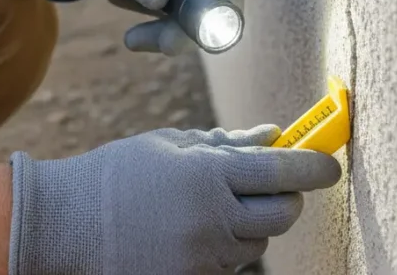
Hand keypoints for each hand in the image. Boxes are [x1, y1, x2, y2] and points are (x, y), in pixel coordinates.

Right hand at [8, 125, 341, 274]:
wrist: (68, 224)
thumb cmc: (118, 174)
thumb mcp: (171, 146)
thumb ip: (227, 143)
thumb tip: (274, 135)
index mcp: (208, 175)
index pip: (283, 171)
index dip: (314, 166)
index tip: (329, 163)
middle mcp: (213, 219)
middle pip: (282, 215)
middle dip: (286, 197)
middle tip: (272, 184)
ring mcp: (203, 257)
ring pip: (258, 244)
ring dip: (252, 224)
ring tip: (214, 206)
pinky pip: (229, 266)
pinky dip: (226, 247)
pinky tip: (195, 231)